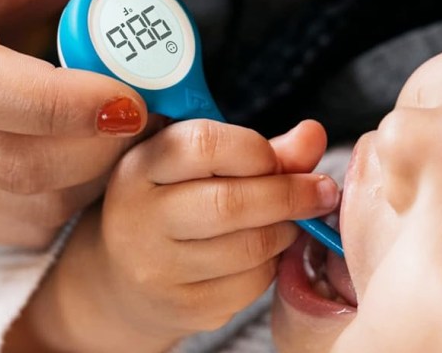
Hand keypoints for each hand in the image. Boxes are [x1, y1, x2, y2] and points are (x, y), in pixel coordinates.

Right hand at [0, 0, 214, 245]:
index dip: (61, 105)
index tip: (134, 99)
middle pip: (3, 160)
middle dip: (99, 149)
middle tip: (153, 111)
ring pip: (21, 204)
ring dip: (95, 176)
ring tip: (125, 123)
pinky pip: (20, 224)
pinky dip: (73, 199)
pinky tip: (92, 150)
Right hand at [9, 120, 337, 351]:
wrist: (120, 279)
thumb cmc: (172, 206)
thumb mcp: (198, 168)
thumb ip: (258, 150)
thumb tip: (313, 134)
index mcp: (140, 167)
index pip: (202, 145)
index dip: (254, 149)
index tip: (275, 157)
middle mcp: (138, 217)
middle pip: (231, 203)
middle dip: (290, 194)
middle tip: (321, 191)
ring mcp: (157, 268)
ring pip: (251, 247)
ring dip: (286, 231)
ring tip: (289, 221)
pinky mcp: (183, 307)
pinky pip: (251, 284)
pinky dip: (272, 265)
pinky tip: (265, 254)